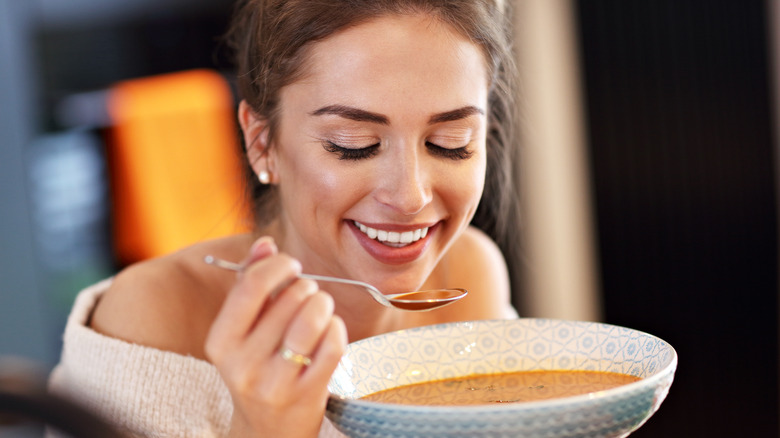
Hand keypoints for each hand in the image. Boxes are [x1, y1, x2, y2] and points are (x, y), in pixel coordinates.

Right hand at [205, 237, 347, 437]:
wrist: (267, 430)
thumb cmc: (257, 366)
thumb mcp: (243, 329)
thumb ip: (250, 282)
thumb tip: (265, 243)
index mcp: (220, 342)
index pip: (252, 285)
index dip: (279, 265)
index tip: (292, 266)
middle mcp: (243, 364)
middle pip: (290, 299)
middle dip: (307, 287)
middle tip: (309, 294)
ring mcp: (275, 383)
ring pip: (313, 319)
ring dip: (324, 305)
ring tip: (321, 308)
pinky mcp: (306, 395)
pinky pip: (333, 345)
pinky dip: (337, 330)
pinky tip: (330, 332)